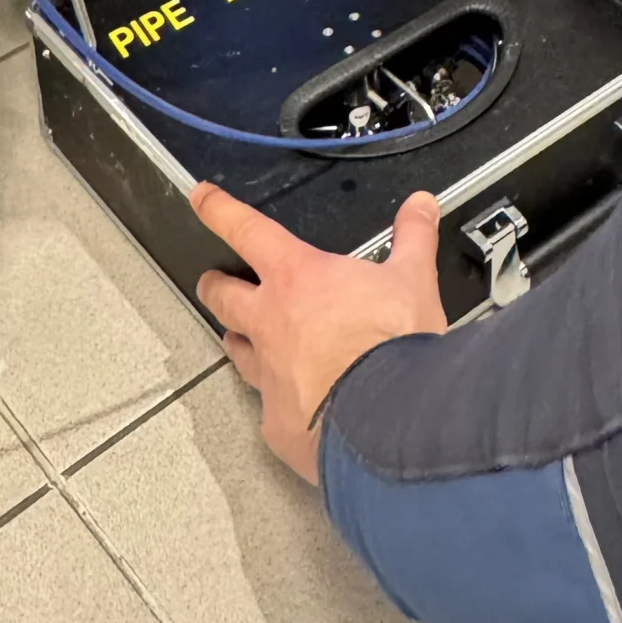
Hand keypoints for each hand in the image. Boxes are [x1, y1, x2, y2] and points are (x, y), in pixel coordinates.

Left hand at [192, 182, 446, 483]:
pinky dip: (280, 402)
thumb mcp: (413, 280)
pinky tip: (295, 406)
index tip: (201, 197)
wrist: (389, 424)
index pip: (247, 231)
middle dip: (214, 285)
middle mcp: (270, 324)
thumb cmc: (394, 345)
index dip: (219, 210)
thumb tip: (420, 204)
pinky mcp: (277, 425)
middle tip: (213, 282)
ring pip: (238, 352)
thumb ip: (414, 238)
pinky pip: (269, 408)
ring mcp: (269, 377)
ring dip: (239, 341)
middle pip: (222, 297)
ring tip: (241, 340)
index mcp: (297, 278)